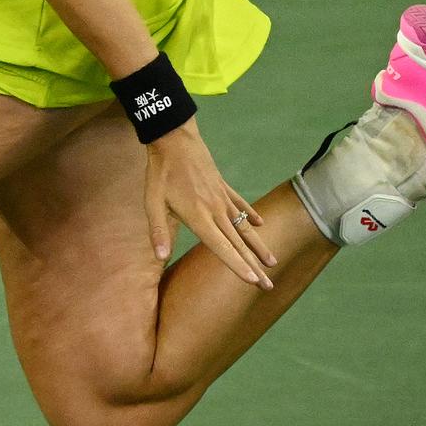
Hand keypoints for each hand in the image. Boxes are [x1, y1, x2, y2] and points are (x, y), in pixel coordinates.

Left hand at [142, 118, 277, 287]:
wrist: (175, 140)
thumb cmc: (160, 173)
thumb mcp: (152, 202)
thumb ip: (158, 231)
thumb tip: (160, 257)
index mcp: (198, 217)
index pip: (222, 248)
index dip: (237, 266)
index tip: (253, 281)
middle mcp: (216, 210)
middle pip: (239, 243)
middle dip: (254, 266)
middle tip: (269, 286)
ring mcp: (223, 198)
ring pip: (245, 227)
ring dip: (259, 246)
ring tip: (273, 262)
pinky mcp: (224, 187)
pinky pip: (241, 205)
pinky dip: (251, 215)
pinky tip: (261, 225)